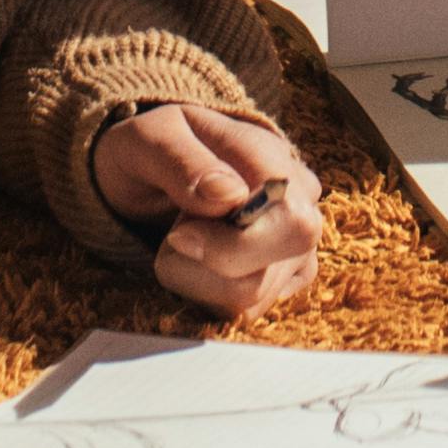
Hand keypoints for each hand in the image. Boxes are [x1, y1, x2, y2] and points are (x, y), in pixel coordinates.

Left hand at [94, 102, 330, 319]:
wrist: (150, 167)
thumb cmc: (150, 146)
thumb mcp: (147, 138)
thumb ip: (183, 162)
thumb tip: (230, 197)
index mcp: (272, 157)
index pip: (290, 222)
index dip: (231, 247)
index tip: (177, 235)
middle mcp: (299, 201)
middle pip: (271, 273)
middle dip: (205, 268)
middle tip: (175, 234)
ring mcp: (295, 240)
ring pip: (254, 300)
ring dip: (198, 280)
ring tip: (184, 239)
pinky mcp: (283, 274)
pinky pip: (249, 309)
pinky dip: (208, 293)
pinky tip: (198, 260)